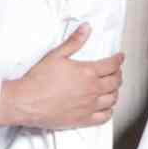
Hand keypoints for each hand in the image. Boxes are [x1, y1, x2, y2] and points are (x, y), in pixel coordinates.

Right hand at [0, 23, 122, 128]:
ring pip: (112, 99)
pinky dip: (109, 111)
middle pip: (115, 82)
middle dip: (119, 74)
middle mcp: (92, 90)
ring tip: (112, 88)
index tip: (120, 57)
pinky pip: (105, 117)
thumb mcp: (56, 55)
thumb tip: (86, 29)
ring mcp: (89, 106)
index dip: (118, 59)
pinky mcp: (84, 119)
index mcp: (87, 72)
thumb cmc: (39, 80)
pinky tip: (107, 107)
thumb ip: (74, 42)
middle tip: (117, 71)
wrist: (27, 101)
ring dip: (115, 92)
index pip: (111, 65)